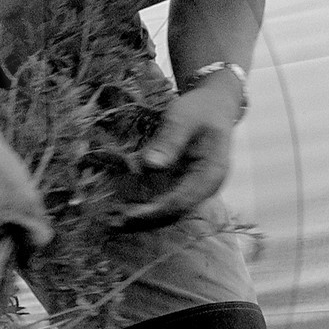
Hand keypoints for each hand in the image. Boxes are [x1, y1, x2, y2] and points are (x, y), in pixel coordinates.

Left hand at [116, 83, 238, 229]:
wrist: (214, 105)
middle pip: (175, 213)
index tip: (129, 214)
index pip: (182, 201)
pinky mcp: (183, 186)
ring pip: (169, 212)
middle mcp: (206, 187)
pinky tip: (122, 210)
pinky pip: (164, 202)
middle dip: (146, 220)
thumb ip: (170, 140)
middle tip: (115, 223)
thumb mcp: (184, 118)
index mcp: (212, 174)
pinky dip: (145, 208)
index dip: (155, 210)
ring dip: (143, 219)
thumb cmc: (200, 109)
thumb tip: (150, 165)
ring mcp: (195, 189)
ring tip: (113, 222)